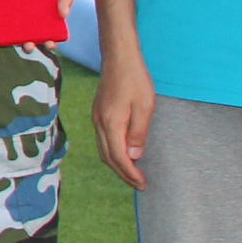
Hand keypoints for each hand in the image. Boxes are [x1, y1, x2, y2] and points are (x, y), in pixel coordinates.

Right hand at [93, 52, 156, 189]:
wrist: (119, 58)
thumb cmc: (135, 79)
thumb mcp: (144, 107)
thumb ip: (138, 133)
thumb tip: (133, 157)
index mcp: (111, 123)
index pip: (118, 157)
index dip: (130, 173)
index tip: (143, 184)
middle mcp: (100, 123)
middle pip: (107, 157)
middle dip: (123, 174)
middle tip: (139, 184)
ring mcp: (97, 118)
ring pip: (104, 150)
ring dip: (117, 165)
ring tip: (133, 173)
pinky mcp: (99, 114)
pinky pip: (104, 140)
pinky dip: (113, 153)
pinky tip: (126, 154)